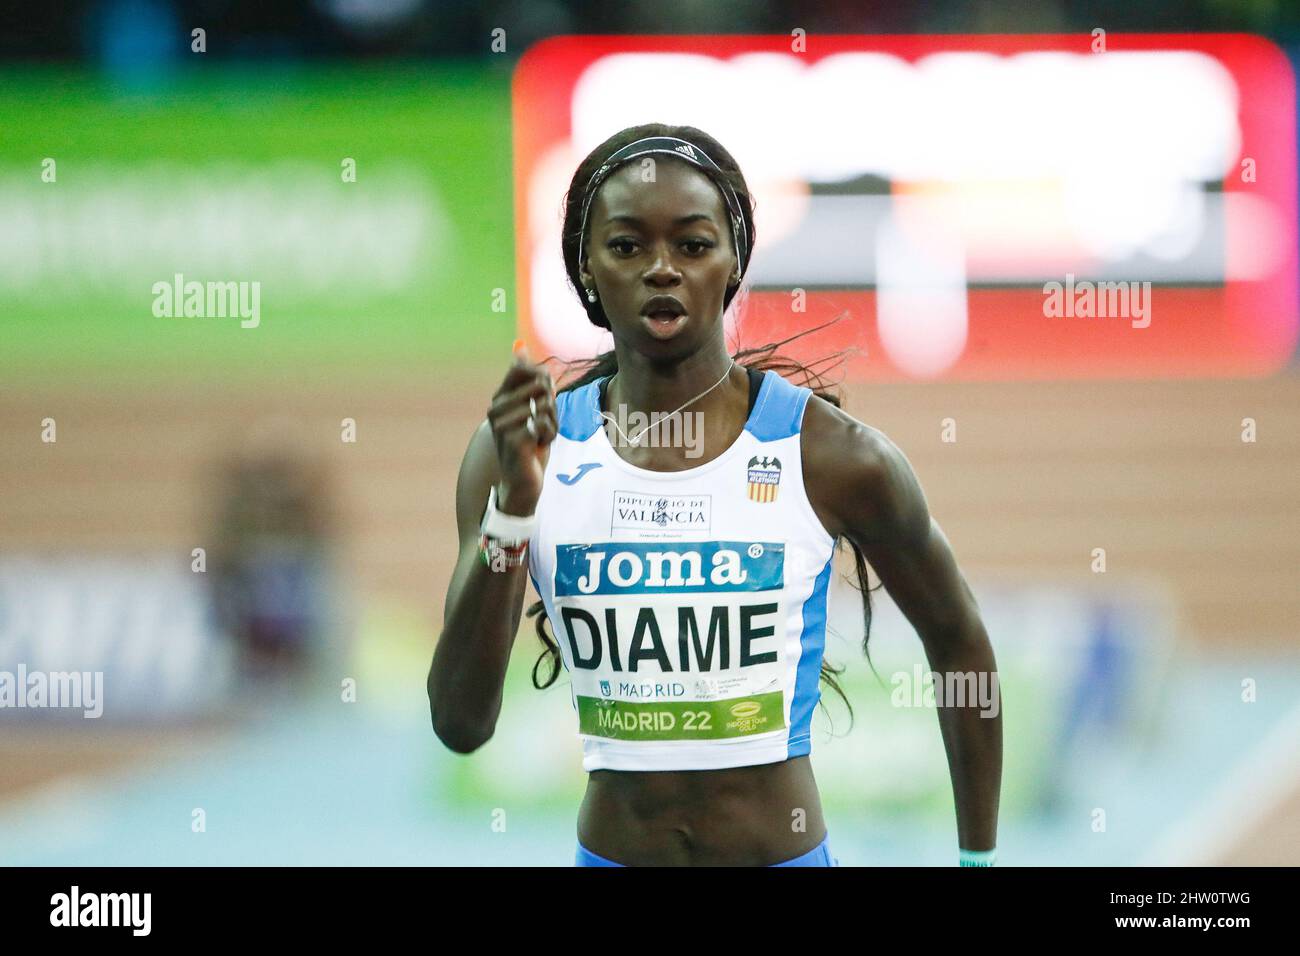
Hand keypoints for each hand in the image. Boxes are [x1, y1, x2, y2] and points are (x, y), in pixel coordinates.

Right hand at [486, 340, 555, 514]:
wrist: (523, 481)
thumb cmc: (529, 443)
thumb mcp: (532, 407)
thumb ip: (529, 379)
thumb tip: (520, 346)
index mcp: (499, 397)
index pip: (523, 369)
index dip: (543, 381)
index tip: (541, 402)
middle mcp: (496, 408)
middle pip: (541, 385)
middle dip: (552, 407)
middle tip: (541, 426)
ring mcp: (502, 423)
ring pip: (545, 404)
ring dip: (552, 423)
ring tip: (539, 437)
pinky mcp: (513, 439)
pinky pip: (544, 422)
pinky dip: (550, 434)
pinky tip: (539, 445)